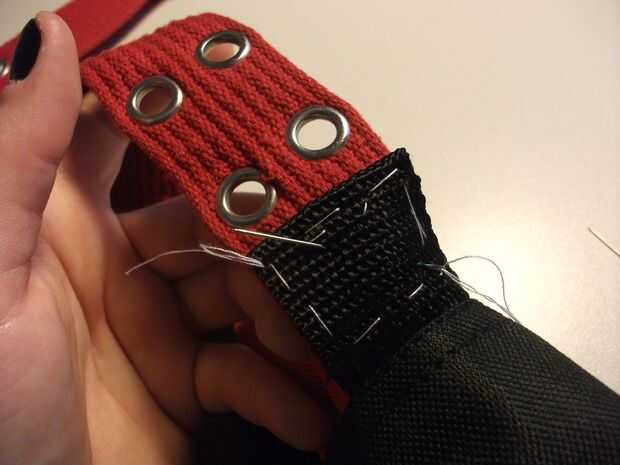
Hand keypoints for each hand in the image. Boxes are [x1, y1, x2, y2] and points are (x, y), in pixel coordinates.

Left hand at [0, 13, 330, 464]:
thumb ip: (17, 150)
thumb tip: (53, 38)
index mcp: (65, 221)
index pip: (132, 141)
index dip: (189, 123)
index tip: (253, 117)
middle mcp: (120, 266)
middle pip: (214, 225)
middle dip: (263, 243)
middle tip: (308, 254)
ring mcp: (161, 327)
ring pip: (245, 298)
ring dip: (283, 325)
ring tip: (310, 349)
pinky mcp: (189, 387)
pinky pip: (248, 374)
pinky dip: (281, 394)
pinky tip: (303, 415)